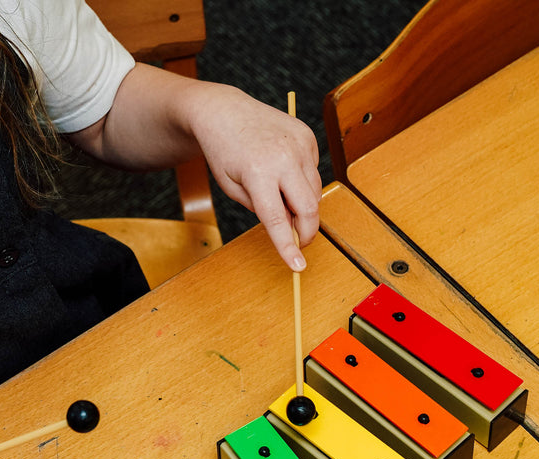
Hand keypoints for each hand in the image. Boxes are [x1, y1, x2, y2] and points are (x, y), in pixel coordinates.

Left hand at [68, 65, 320, 270]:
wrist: (223, 112)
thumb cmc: (223, 153)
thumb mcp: (232, 188)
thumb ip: (260, 209)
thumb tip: (289, 225)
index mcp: (258, 173)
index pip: (278, 220)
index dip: (288, 246)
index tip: (298, 266)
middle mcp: (283, 157)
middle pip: (309, 208)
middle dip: (306, 231)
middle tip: (299, 241)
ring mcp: (299, 144)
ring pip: (315, 191)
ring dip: (304, 206)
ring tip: (282, 200)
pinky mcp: (307, 137)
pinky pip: (313, 171)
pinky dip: (303, 182)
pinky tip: (283, 173)